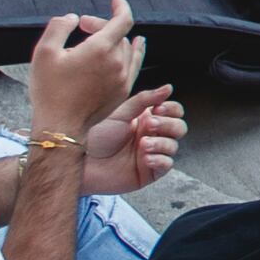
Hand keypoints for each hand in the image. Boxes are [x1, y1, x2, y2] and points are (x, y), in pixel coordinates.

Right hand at [27, 0, 141, 139]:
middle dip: (102, 25)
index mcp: (100, 50)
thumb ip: (59, 27)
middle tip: (82, 26)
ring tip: (102, 35)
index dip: (121, 6)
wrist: (61, 127)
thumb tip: (74, 18)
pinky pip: (133, 66)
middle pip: (120, 34)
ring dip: (115, 39)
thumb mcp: (44, 52)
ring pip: (127, 50)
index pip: (123, 20)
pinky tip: (133, 48)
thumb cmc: (49, 90)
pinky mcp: (123, 92)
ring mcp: (123, 79)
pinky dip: (132, 53)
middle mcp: (117, 63)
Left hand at [78, 82, 183, 198]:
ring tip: (142, 145)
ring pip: (173, 146)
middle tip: (148, 126)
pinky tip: (145, 157)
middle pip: (178, 128)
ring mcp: (151, 153)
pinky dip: (160, 159)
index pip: (173, 112)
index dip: (172, 109)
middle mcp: (150, 136)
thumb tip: (168, 88)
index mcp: (145, 119)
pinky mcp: (148, 172)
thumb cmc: (94, 137)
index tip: (158, 109)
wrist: (81, 162)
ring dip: (161, 143)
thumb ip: (145, 99)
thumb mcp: (120, 113)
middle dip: (167, 125)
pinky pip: (167, 165)